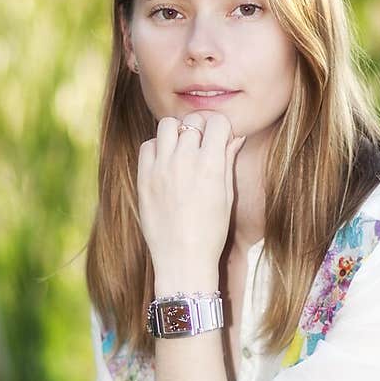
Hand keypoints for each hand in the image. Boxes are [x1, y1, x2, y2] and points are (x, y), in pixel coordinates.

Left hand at [137, 110, 245, 271]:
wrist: (182, 259)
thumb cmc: (211, 232)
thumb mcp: (227, 196)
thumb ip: (228, 161)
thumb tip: (235, 137)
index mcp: (211, 165)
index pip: (218, 123)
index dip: (222, 129)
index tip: (221, 139)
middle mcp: (185, 161)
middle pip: (193, 121)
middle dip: (202, 128)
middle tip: (203, 144)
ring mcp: (161, 168)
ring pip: (168, 125)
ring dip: (178, 132)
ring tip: (182, 149)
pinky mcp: (144, 177)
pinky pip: (149, 145)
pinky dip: (158, 147)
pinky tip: (166, 161)